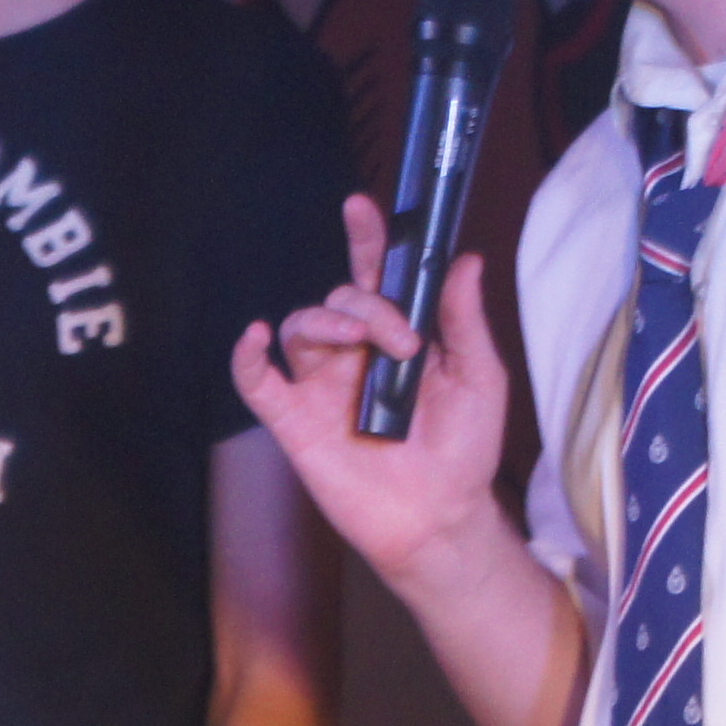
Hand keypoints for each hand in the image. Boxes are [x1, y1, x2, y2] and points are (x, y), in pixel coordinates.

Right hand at [227, 192, 514, 586]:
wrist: (441, 518)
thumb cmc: (464, 450)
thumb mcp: (478, 378)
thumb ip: (464, 321)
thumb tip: (464, 259)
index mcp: (397, 336)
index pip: (375, 276)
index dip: (366, 240)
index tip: (361, 207)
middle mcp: (355, 354)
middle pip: (341, 298)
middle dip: (370, 306)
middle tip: (405, 344)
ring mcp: (321, 385)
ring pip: (301, 325)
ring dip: (326, 320)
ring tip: (357, 342)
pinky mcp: (296, 421)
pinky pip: (257, 382)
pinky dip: (247, 357)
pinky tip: (254, 338)